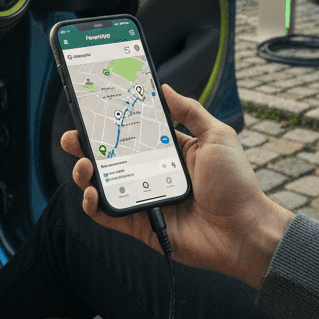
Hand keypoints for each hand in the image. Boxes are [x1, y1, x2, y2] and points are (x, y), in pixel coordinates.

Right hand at [61, 84, 293, 288]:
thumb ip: (190, 111)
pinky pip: (108, 215)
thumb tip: (164, 88)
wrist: (244, 230)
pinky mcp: (139, 225)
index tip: (93, 109)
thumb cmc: (236, 185)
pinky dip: (93, 206)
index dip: (110, 122)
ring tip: (85, 164)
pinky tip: (91, 194)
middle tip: (74, 136)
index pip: (131, 133)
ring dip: (85, 173)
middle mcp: (151, 174)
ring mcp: (143, 199)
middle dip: (86, 146)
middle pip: (109, 158)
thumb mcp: (217, 136)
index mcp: (168, 152)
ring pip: (102, 185)